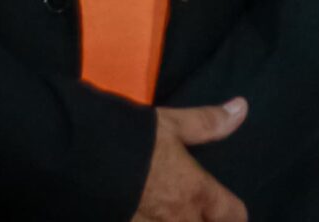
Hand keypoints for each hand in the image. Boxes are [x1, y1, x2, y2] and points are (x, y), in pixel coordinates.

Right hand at [134, 99, 247, 221]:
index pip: (232, 214)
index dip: (235, 215)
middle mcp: (177, 220)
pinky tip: (144, 219)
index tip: (232, 213)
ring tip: (173, 217)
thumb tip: (241, 108)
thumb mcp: (169, 124)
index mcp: (195, 191)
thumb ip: (206, 122)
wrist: (76, 162)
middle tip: (201, 215)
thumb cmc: (128, 141)